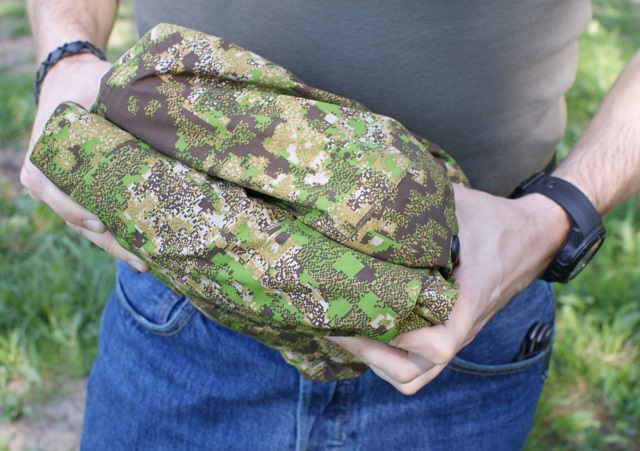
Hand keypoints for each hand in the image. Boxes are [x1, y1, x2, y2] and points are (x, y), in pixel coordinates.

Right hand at [21, 54, 149, 270]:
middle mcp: (48, 181)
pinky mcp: (84, 193)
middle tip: (142, 259)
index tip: (101, 223)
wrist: (72, 79)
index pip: (53, 192)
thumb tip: (149, 117)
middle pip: (77, 220)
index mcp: (41, 159)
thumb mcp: (91, 87)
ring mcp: (65, 191)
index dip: (75, 211)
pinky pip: (98, 218)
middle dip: (109, 243)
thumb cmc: (82, 83)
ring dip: (117, 245)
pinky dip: (118, 233)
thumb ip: (107, 101)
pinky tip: (143, 248)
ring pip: (89, 226)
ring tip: (147, 262)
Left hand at [329, 184, 569, 393]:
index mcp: (467, 302)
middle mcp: (459, 327)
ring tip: (348, 329)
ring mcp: (453, 333)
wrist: (533, 236)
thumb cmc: (494, 220)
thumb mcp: (458, 206)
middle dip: (373, 357)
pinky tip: (369, 321)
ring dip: (378, 359)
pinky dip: (391, 351)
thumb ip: (421, 204)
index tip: (369, 313)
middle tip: (341, 326)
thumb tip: (374, 192)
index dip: (400, 339)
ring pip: (415, 373)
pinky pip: (418, 358)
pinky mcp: (448, 329)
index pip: (438, 346)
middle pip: (415, 375)